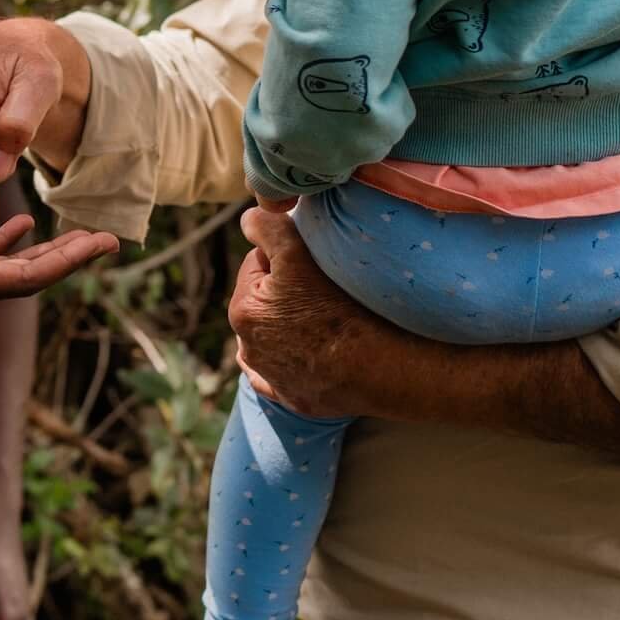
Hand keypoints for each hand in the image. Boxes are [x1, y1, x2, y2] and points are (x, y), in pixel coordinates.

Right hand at [0, 202, 118, 346]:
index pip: (29, 277)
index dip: (71, 260)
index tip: (105, 242)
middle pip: (29, 275)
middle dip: (70, 257)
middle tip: (109, 237)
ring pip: (10, 266)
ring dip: (46, 250)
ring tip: (79, 231)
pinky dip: (5, 241)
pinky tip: (20, 222)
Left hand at [227, 204, 403, 418]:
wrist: (376, 368)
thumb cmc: (338, 307)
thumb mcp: (297, 255)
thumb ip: (267, 228)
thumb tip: (249, 219)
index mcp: (242, 311)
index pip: (258, 264)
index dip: (286, 257)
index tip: (314, 263)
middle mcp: (248, 348)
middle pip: (268, 301)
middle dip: (288, 291)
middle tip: (325, 289)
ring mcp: (271, 378)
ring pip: (278, 336)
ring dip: (293, 325)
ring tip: (327, 319)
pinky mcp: (295, 400)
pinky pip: (288, 373)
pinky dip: (298, 362)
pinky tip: (315, 354)